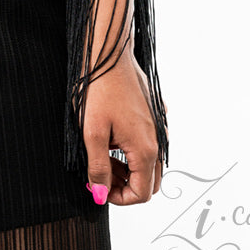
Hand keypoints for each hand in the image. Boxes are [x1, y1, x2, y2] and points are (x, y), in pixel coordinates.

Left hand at [81, 52, 166, 206]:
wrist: (108, 52)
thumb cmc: (99, 88)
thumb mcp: (92, 133)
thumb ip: (98, 168)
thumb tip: (100, 195)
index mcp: (145, 148)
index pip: (141, 193)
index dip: (118, 197)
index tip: (99, 187)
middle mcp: (157, 139)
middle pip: (149, 180)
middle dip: (124, 184)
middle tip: (99, 173)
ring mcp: (157, 125)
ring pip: (149, 162)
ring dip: (127, 166)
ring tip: (102, 153)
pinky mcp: (153, 113)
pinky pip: (148, 141)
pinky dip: (132, 148)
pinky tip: (112, 134)